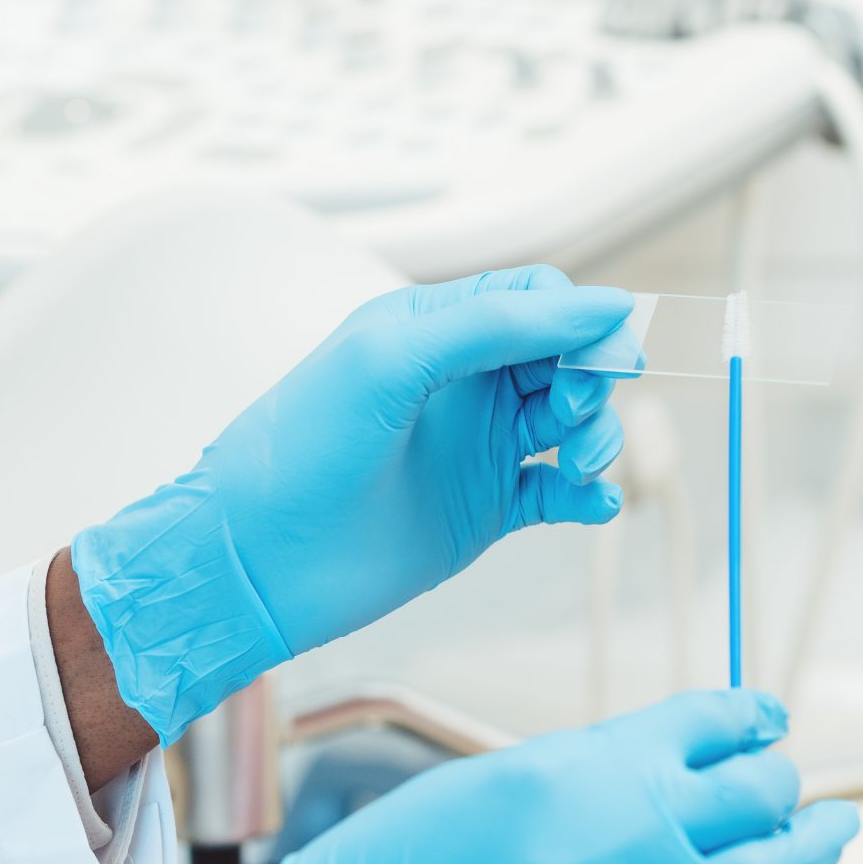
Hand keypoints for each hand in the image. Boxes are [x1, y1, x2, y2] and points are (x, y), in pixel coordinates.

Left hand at [73, 267, 633, 742]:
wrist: (255, 565)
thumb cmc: (302, 450)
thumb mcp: (395, 359)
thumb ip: (499, 324)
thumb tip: (604, 304)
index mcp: (435, 327)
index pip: (537, 297)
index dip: (580, 320)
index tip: (607, 355)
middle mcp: (463, 380)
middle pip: (567, 358)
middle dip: (592, 381)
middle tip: (574, 417)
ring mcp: (478, 446)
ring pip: (574, 422)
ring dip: (598, 437)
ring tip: (580, 468)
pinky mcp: (488, 508)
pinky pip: (563, 492)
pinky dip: (592, 495)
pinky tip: (594, 504)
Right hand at [128, 688, 862, 863]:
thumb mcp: (496, 779)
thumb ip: (588, 771)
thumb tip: (660, 767)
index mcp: (587, 761)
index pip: (706, 723)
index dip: (750, 720)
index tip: (770, 722)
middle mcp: (626, 827)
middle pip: (753, 791)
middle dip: (780, 783)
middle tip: (790, 788)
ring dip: (818, 844)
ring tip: (837, 831)